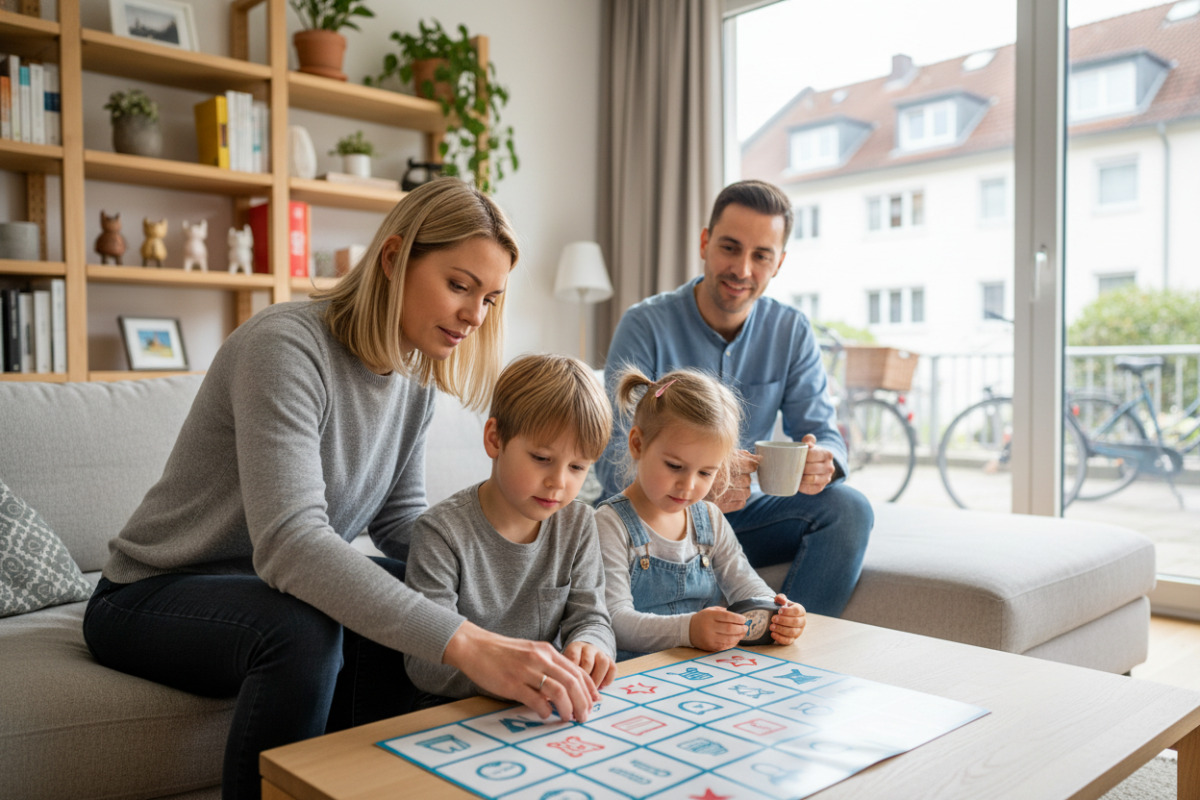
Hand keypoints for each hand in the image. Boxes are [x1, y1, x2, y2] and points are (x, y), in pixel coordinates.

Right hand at [443, 621, 599, 721]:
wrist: (474, 646)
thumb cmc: (502, 653)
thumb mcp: (530, 653)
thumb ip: (547, 667)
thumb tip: (563, 690)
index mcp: (547, 651)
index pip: (577, 671)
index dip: (589, 689)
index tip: (594, 702)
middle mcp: (540, 659)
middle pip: (572, 682)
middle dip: (583, 702)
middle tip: (584, 716)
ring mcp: (526, 671)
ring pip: (558, 692)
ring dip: (567, 708)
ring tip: (568, 718)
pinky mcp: (512, 684)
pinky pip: (536, 700)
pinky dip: (544, 711)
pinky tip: (544, 715)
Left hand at [563, 641, 616, 689]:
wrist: (584, 653)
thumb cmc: (572, 663)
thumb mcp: (565, 664)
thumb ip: (567, 673)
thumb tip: (568, 689)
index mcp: (575, 647)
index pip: (573, 657)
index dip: (573, 673)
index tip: (571, 685)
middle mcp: (588, 648)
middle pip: (588, 662)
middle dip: (585, 679)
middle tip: (581, 691)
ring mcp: (600, 653)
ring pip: (603, 663)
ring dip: (597, 679)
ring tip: (592, 691)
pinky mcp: (610, 659)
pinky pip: (613, 668)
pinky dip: (608, 680)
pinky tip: (601, 687)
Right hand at [689, 606, 748, 651]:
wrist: (688, 630)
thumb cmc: (703, 619)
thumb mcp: (710, 611)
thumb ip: (723, 612)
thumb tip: (739, 617)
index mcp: (710, 616)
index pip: (727, 617)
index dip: (738, 618)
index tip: (744, 619)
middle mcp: (709, 627)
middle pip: (730, 628)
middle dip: (741, 628)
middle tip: (746, 627)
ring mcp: (710, 638)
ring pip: (729, 638)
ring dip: (739, 636)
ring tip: (743, 633)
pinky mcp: (710, 647)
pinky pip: (725, 646)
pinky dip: (733, 643)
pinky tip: (736, 639)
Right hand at [707, 449, 759, 512]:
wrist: (682, 481)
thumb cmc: (701, 464)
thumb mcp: (718, 455)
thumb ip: (738, 455)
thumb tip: (755, 457)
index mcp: (727, 465)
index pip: (751, 465)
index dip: (751, 465)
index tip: (749, 464)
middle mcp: (726, 480)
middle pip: (748, 479)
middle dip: (745, 477)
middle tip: (736, 475)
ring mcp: (724, 494)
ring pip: (746, 492)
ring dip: (743, 488)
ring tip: (733, 485)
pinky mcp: (721, 506)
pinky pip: (740, 503)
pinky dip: (739, 499)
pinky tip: (731, 494)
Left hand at [769, 593, 805, 644]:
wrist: (781, 618)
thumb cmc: (782, 608)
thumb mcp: (781, 601)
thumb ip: (780, 598)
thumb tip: (782, 600)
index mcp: (801, 611)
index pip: (797, 611)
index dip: (788, 611)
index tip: (779, 611)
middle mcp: (802, 621)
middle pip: (795, 622)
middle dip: (783, 620)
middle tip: (773, 619)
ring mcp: (799, 631)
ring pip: (792, 632)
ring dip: (781, 629)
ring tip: (771, 626)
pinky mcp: (793, 639)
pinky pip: (788, 641)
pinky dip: (780, 638)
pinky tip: (772, 634)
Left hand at [798, 434, 836, 494]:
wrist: (818, 467)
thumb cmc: (812, 455)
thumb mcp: (811, 446)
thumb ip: (809, 440)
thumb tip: (807, 442)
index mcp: (827, 454)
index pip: (812, 455)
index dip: (801, 456)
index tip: (794, 457)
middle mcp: (830, 467)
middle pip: (810, 467)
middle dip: (799, 467)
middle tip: (790, 466)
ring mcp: (826, 479)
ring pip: (811, 479)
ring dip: (801, 477)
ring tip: (793, 473)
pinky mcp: (820, 488)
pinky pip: (809, 488)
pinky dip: (801, 485)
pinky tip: (796, 481)